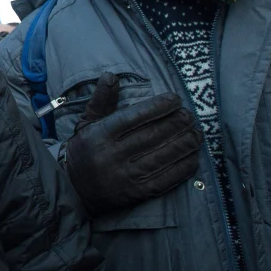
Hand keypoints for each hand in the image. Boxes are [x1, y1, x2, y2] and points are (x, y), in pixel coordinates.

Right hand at [64, 73, 202, 215]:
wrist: (73, 189)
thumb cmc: (84, 150)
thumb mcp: (87, 123)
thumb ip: (101, 100)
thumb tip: (111, 76)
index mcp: (100, 134)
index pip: (134, 116)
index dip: (158, 106)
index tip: (175, 99)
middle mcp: (112, 154)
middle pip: (152, 135)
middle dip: (176, 123)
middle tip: (190, 115)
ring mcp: (124, 176)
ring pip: (162, 157)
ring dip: (184, 145)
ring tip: (197, 134)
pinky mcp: (135, 194)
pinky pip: (164, 180)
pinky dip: (182, 169)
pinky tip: (192, 158)